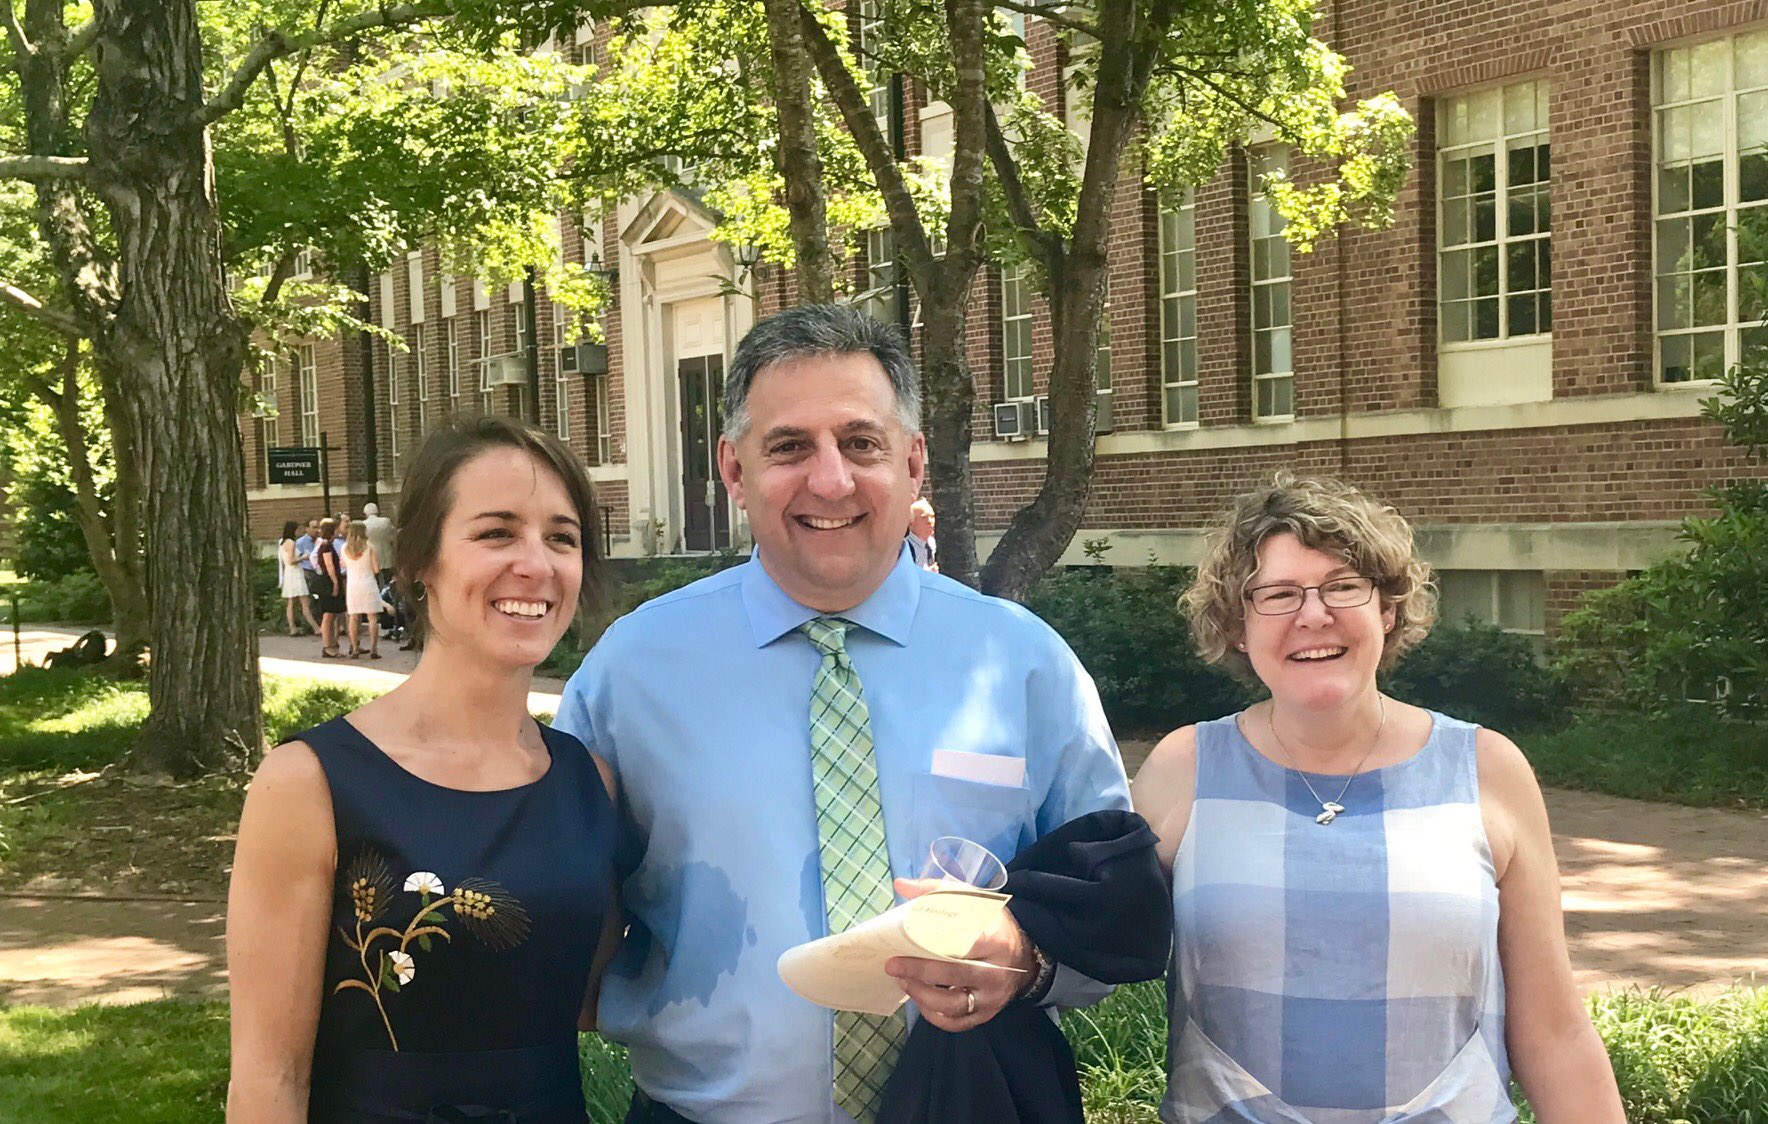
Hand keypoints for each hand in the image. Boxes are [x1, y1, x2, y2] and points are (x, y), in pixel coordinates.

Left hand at [884, 877, 1035, 1031]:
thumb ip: (937, 890)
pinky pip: (955, 1023)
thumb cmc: (992, 925)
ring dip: (922, 995)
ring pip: (953, 1004)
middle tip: (892, 965)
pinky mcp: (985, 1015)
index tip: (909, 937)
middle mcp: (996, 973)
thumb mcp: (973, 901)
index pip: (967, 942)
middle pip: (955, 974)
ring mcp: (991, 998)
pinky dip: (934, 1015)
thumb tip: (901, 885)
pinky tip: (919, 1000)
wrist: (1024, 958)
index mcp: (996, 940)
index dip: (936, 942)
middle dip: (919, 971)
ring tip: (902, 981)